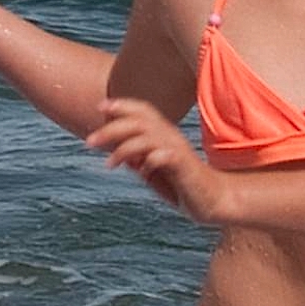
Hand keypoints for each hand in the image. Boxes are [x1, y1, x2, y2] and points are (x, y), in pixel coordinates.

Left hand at [87, 96, 229, 224]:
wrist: (214, 200)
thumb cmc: (183, 184)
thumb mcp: (154, 171)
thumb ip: (139, 160)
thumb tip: (119, 155)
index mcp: (164, 135)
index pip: (144, 110)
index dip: (123, 105)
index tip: (100, 106)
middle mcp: (171, 137)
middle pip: (140, 121)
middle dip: (112, 129)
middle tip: (89, 142)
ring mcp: (178, 151)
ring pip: (147, 137)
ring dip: (124, 148)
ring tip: (108, 164)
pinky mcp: (184, 167)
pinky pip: (165, 157)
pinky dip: (149, 161)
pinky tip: (141, 172)